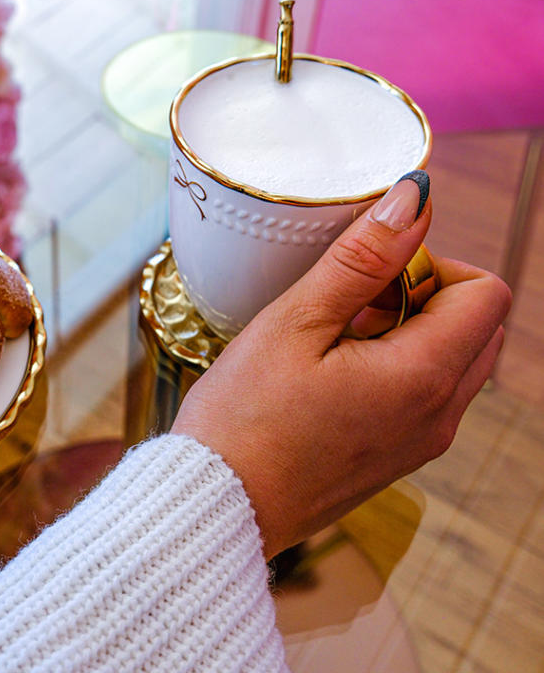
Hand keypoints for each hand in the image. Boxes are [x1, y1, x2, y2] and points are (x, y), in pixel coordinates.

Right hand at [171, 174, 511, 558]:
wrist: (219, 506)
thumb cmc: (243, 419)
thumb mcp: (295, 324)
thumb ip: (361, 259)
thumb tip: (415, 198)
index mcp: (423, 377)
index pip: (486, 291)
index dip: (432, 264)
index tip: (369, 276)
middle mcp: (439, 416)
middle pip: (478, 324)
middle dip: (425, 295)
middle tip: (350, 303)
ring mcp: (422, 442)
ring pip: (455, 359)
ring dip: (410, 331)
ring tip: (336, 340)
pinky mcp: (398, 457)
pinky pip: (427, 394)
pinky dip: (398, 367)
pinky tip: (331, 374)